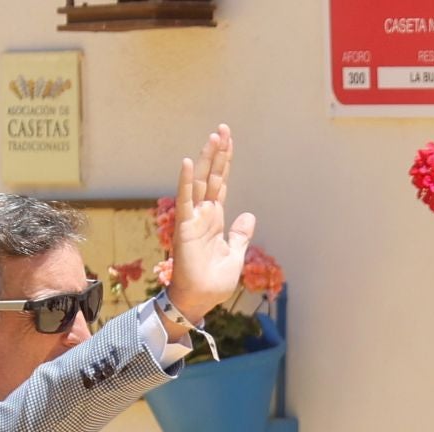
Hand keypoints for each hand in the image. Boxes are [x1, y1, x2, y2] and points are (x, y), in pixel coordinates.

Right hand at [166, 124, 258, 323]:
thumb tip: (249, 215)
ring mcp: (193, 218)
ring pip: (201, 182)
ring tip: (214, 137)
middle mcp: (203, 214)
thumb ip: (239, 234)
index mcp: (216, 220)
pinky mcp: (185, 226)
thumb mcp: (235, 255)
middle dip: (218, 154)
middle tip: (223, 129)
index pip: (221, 184)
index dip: (225, 164)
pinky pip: (185, 199)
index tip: (229, 142)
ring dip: (207, 160)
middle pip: (212, 177)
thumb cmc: (214, 281)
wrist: (200, 299)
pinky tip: (190, 162)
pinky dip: (187, 181)